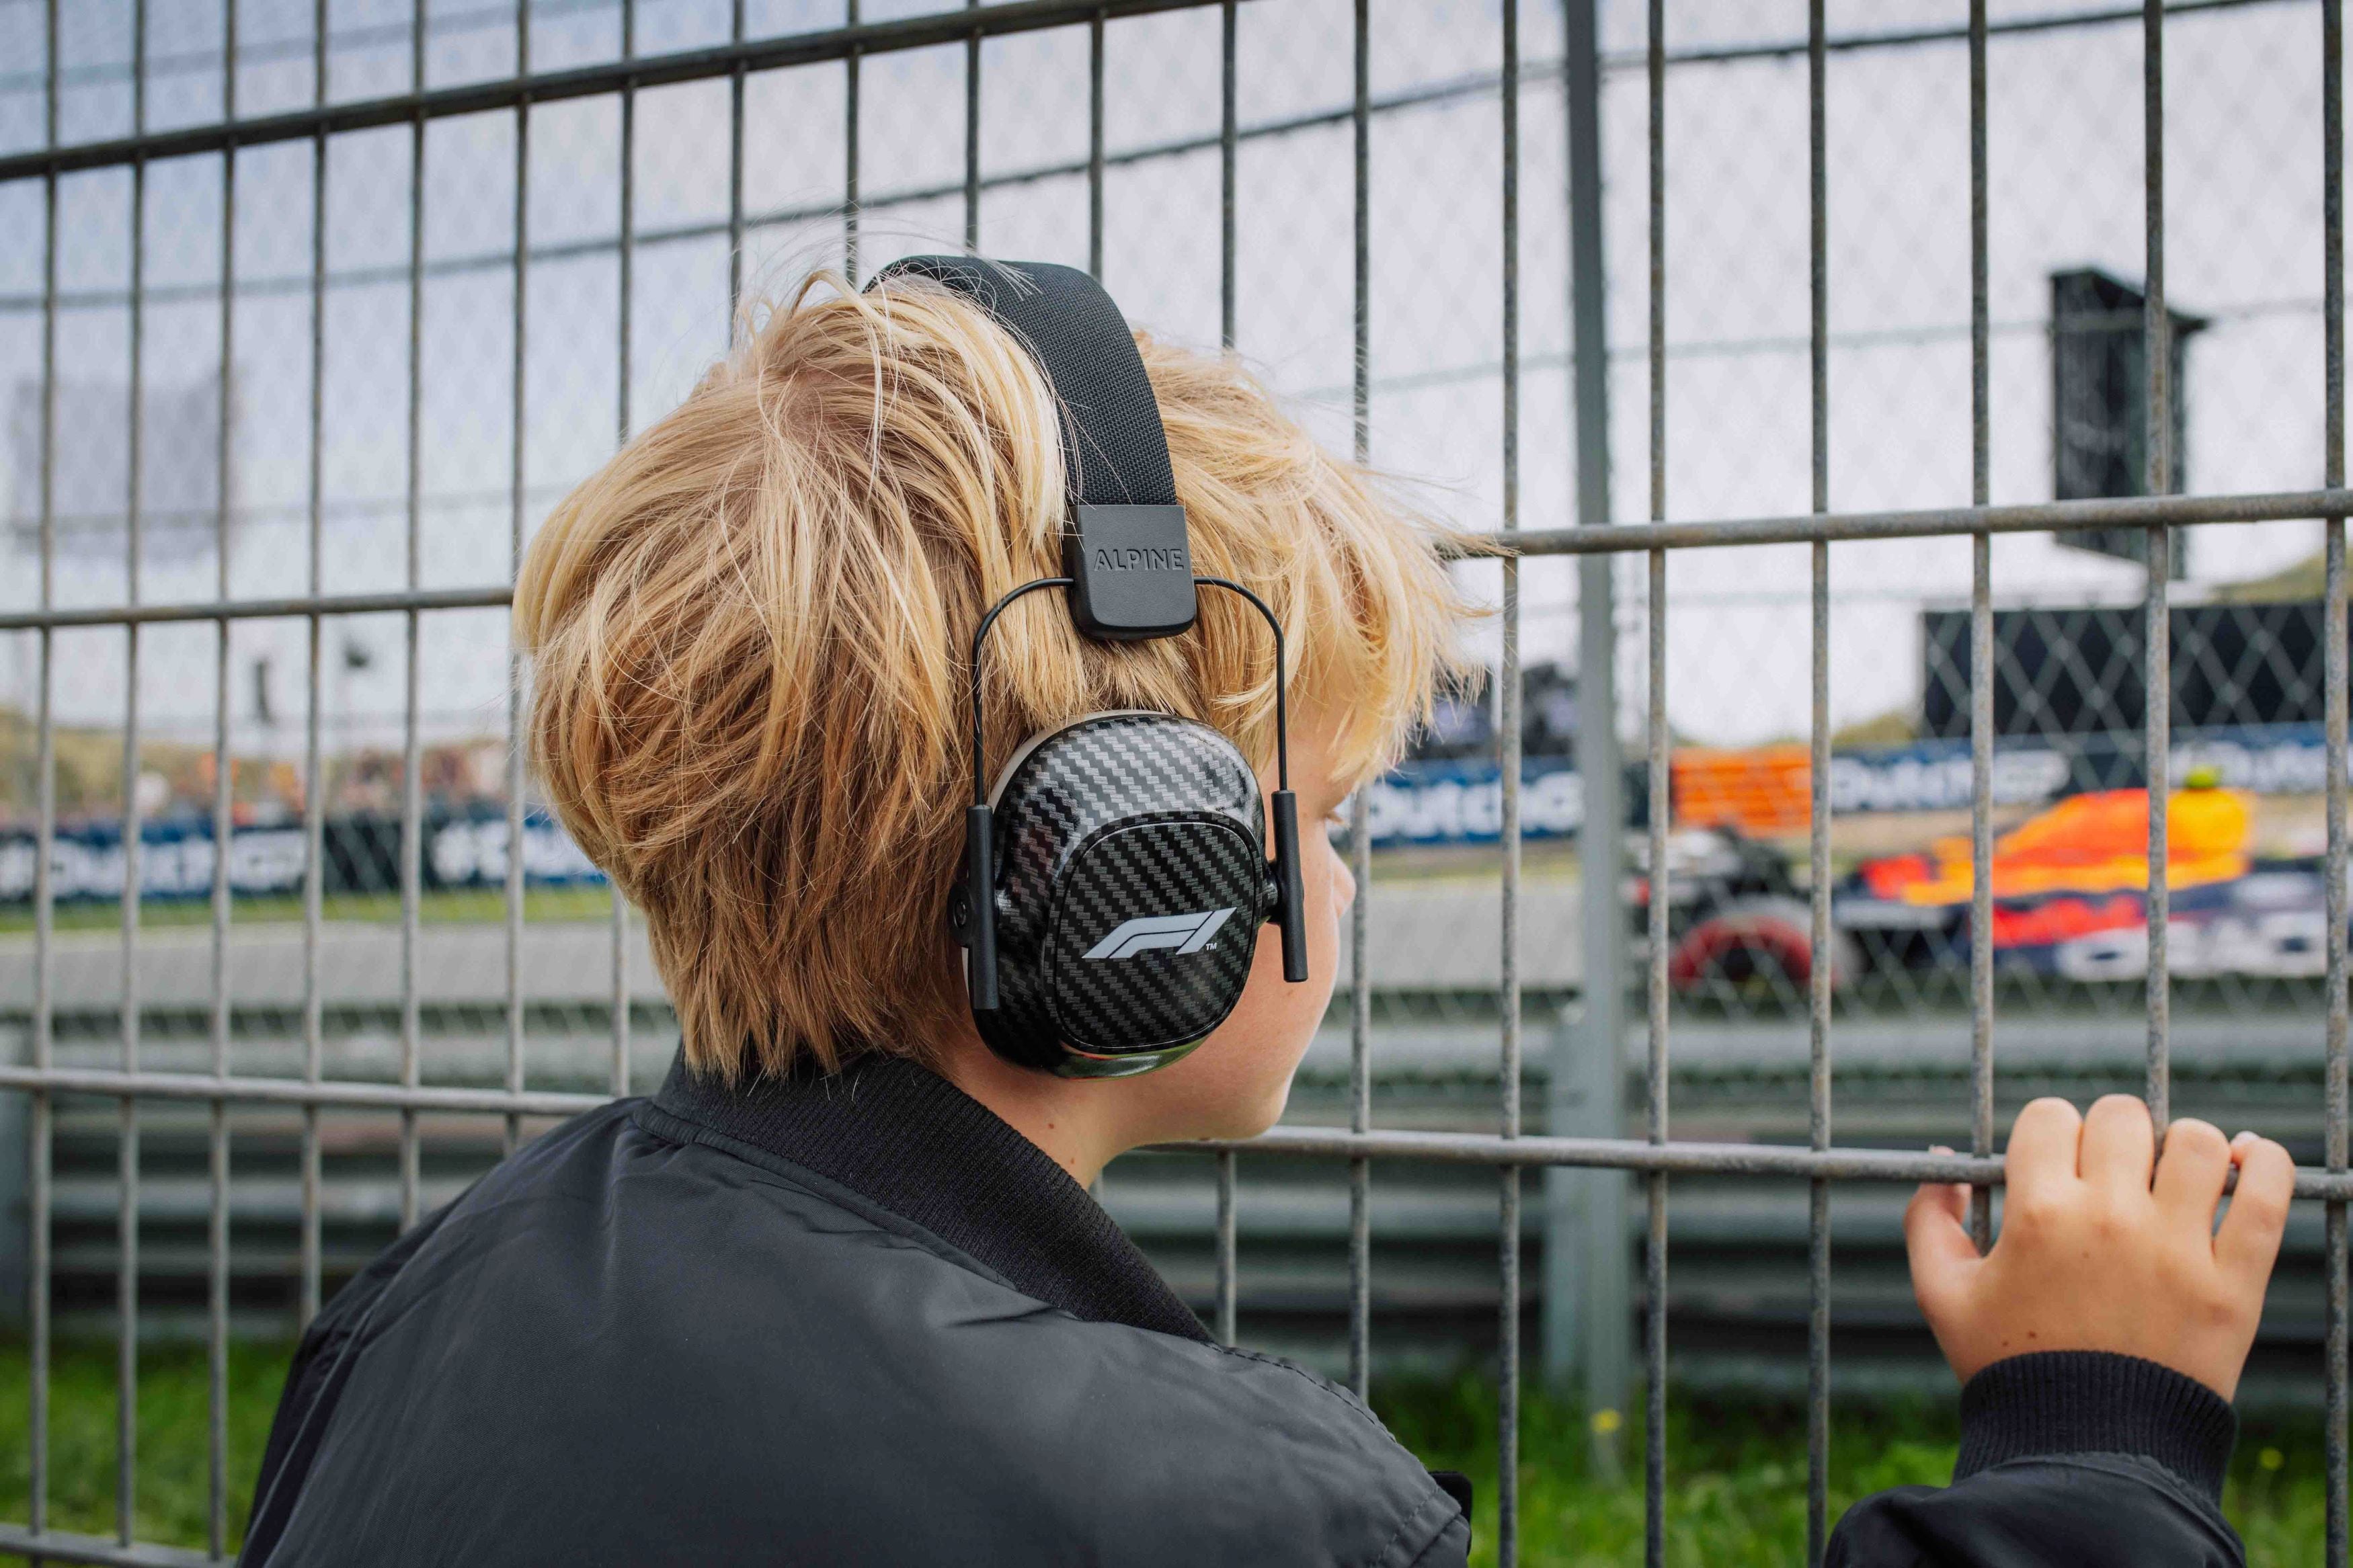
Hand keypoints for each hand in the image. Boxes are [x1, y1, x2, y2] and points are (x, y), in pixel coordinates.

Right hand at [1904, 1094, 2295, 1399]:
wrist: (2087, 1449)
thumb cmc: (2011, 1368)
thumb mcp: (1942, 1294)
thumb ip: (1927, 1219)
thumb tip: (1949, 1159)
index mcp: (2038, 1212)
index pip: (2051, 1116)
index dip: (2050, 1134)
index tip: (2056, 1165)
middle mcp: (2109, 1218)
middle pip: (2122, 1116)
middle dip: (2112, 1136)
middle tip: (2112, 1175)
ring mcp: (2178, 1248)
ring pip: (2198, 1142)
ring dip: (2184, 1148)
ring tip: (2174, 1179)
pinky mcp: (2235, 1282)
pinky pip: (2270, 1195)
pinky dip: (2268, 1164)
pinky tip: (2250, 1162)